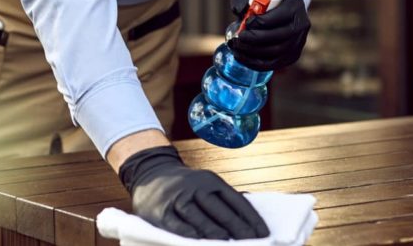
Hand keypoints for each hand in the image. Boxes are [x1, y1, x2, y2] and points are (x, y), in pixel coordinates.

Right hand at [117, 145, 268, 239]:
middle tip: (252, 242)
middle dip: (237, 228)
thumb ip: (224, 201)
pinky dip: (187, 233)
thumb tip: (250, 223)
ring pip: (198, 216)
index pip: (235, 200)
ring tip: (228, 244)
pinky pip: (175, 224)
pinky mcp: (160, 211)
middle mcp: (194, 187)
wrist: (149, 173)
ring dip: (214, 231)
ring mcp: (176, 198)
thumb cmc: (185, 187)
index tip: (263, 234)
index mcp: (210, 180)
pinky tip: (198, 241)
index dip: (251, 218)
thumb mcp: (205, 185)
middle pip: (219, 209)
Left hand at [229, 0, 310, 70]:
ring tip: (236, 47)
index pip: (279, 17)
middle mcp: (301, 25)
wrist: (277, 9)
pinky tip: (242, 57)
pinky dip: (255, 63)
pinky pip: (274, 64)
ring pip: (276, 53)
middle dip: (255, 39)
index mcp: (295, 6)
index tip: (246, 22)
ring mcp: (299, 43)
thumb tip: (239, 10)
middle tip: (239, 38)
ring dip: (253, 52)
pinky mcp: (292, 56)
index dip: (260, 22)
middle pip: (279, 37)